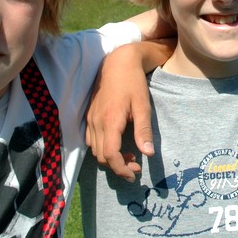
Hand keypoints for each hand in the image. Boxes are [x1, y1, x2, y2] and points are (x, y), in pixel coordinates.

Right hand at [84, 41, 172, 181]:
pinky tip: (116, 143)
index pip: (110, 155)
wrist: (118, 63)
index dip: (121, 169)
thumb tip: (148, 154)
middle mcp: (96, 122)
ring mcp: (90, 119)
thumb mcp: (143, 106)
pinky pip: (91, 139)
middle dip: (118, 166)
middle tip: (136, 166)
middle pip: (101, 156)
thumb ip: (143, 130)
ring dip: (110, 158)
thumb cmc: (133, 83)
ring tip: (129, 156)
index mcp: (110, 121)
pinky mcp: (89, 115)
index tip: (134, 174)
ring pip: (94, 150)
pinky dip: (102, 148)